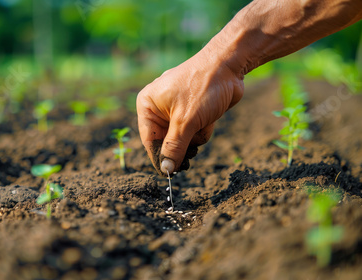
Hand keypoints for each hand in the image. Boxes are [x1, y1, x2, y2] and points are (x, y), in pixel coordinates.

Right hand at [136, 47, 243, 174]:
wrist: (230, 65)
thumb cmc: (202, 87)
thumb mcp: (185, 121)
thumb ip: (174, 147)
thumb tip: (166, 169)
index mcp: (148, 105)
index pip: (149, 140)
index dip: (160, 157)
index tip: (170, 174)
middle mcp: (158, 107)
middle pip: (165, 142)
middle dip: (181, 146)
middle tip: (191, 154)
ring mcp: (176, 109)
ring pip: (182, 139)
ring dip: (194, 138)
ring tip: (202, 125)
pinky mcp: (192, 111)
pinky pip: (193, 132)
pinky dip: (202, 130)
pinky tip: (210, 119)